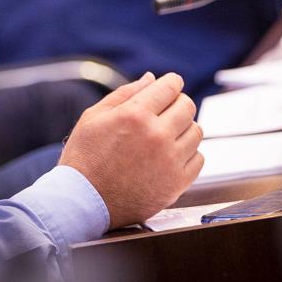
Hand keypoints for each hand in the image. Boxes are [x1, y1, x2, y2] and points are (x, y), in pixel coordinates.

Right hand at [58, 72, 202, 228]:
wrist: (82, 202)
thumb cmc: (84, 160)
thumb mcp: (93, 117)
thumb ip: (124, 94)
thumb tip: (150, 79)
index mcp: (135, 115)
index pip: (170, 87)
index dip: (172, 82)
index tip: (171, 85)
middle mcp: (157, 136)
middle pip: (187, 106)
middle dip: (178, 102)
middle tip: (166, 110)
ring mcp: (169, 161)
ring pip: (197, 132)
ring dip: (184, 128)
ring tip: (167, 134)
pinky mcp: (176, 184)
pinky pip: (199, 159)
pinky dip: (189, 154)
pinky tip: (171, 155)